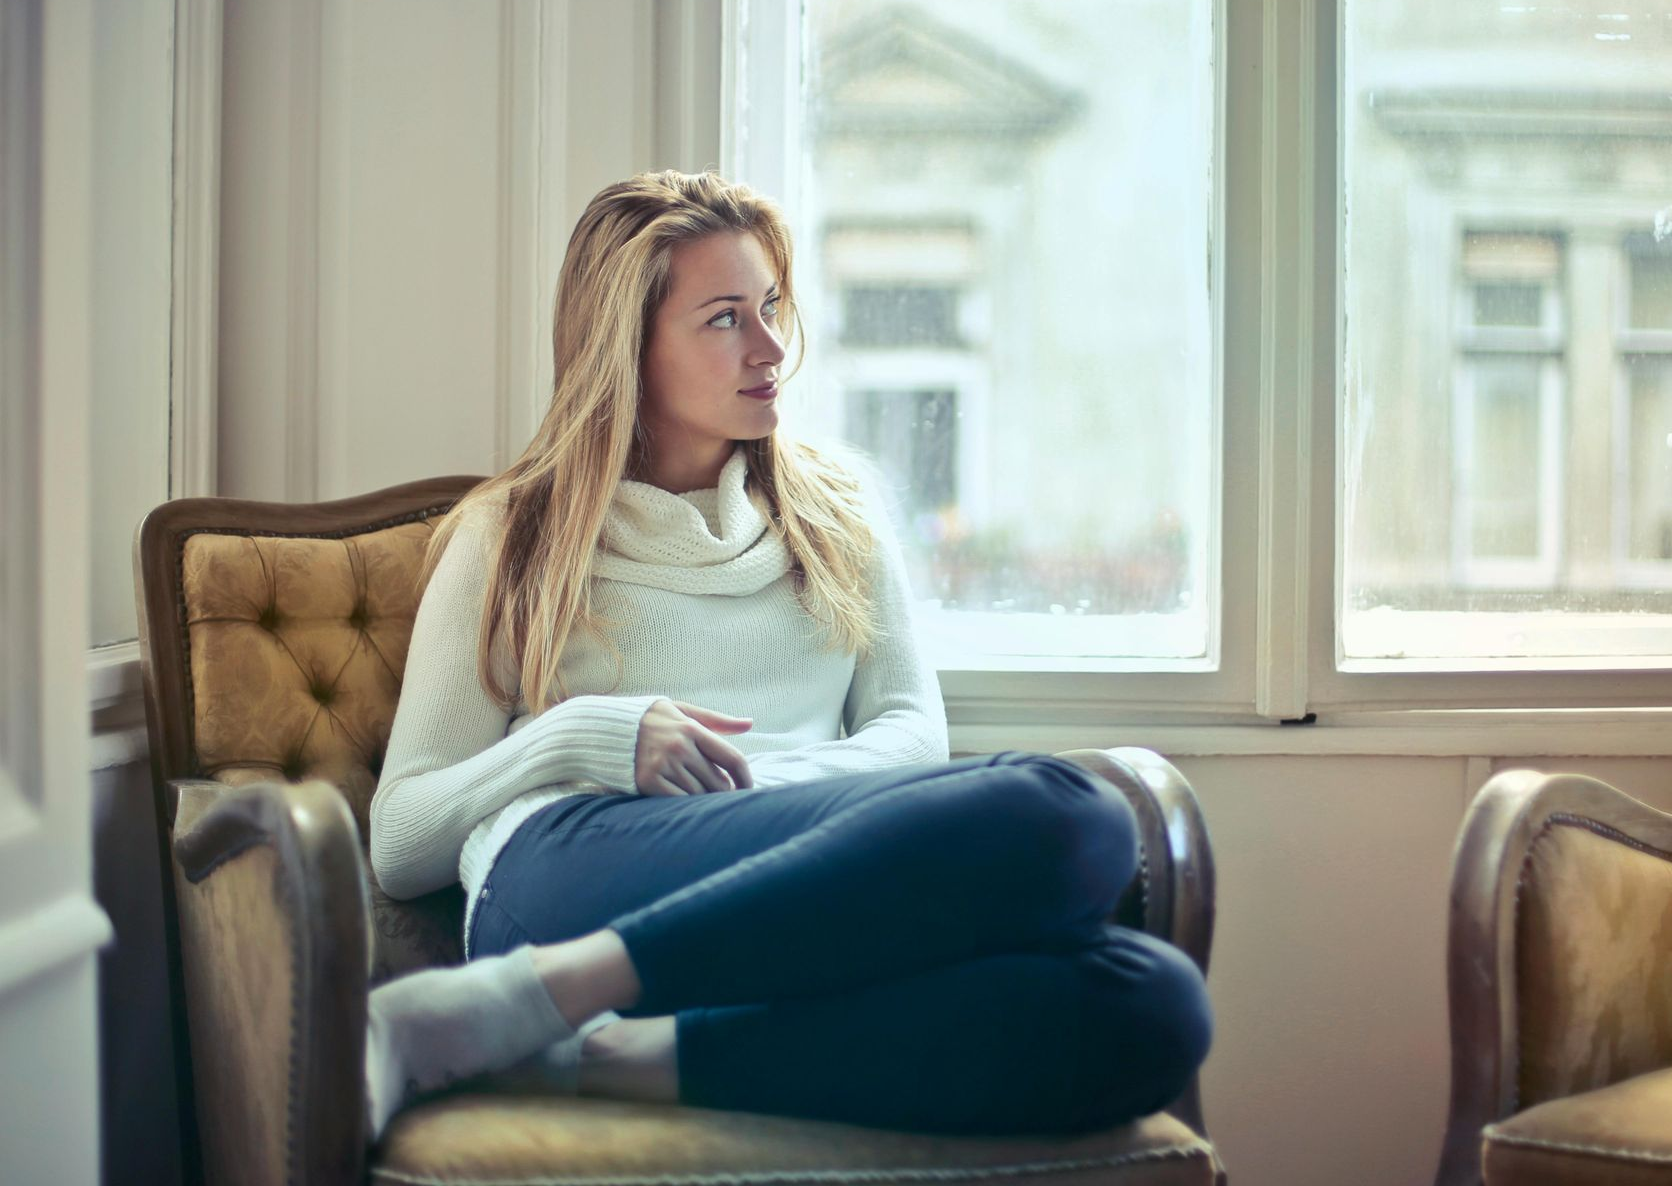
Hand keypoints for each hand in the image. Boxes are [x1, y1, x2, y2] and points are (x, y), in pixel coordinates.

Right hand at [634, 699, 754, 795]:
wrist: (604, 727)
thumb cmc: (649, 719)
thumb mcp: (682, 710)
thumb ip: (716, 720)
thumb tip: (749, 724)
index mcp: (691, 728)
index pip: (732, 758)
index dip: (746, 779)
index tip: (748, 789)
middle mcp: (679, 747)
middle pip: (718, 783)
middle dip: (722, 791)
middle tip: (716, 792)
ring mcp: (662, 765)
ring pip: (699, 796)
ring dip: (703, 800)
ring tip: (697, 794)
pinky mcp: (647, 782)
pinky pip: (678, 802)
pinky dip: (684, 805)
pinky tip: (682, 800)